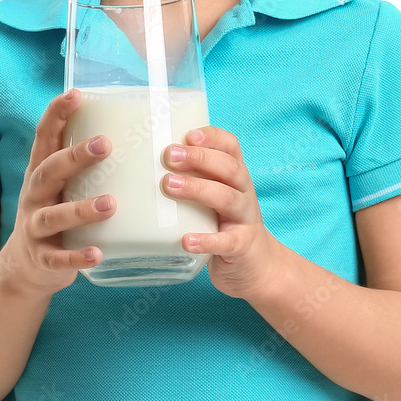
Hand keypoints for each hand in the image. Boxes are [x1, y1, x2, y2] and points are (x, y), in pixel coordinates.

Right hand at [2, 89, 116, 294]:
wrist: (25, 268)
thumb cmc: (56, 212)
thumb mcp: (62, 185)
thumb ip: (85, 163)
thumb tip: (134, 131)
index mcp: (41, 172)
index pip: (45, 137)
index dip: (56, 114)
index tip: (75, 94)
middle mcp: (34, 196)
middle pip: (50, 171)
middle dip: (75, 156)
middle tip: (105, 144)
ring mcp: (35, 227)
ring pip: (54, 216)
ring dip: (81, 210)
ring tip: (111, 204)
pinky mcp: (42, 258)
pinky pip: (58, 258)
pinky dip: (76, 257)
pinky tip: (97, 253)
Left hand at [162, 126, 281, 298]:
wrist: (257, 266)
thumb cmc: (223, 223)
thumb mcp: (214, 195)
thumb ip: (192, 178)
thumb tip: (143, 163)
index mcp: (236, 176)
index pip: (231, 147)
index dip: (212, 137)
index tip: (188, 134)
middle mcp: (244, 192)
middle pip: (229, 168)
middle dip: (200, 158)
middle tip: (169, 155)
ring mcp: (245, 219)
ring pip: (227, 198)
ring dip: (198, 189)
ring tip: (169, 185)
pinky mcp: (242, 247)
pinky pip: (226, 242)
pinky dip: (206, 241)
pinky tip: (186, 240)